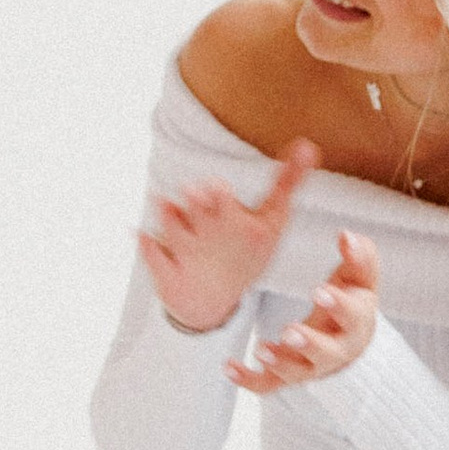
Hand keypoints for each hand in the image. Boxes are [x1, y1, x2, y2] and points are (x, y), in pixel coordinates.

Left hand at [137, 138, 320, 333]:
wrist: (216, 306)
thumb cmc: (246, 251)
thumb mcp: (273, 221)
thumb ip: (288, 181)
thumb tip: (308, 143)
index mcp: (247, 231)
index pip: (233, 208)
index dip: (219, 197)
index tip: (216, 187)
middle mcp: (219, 247)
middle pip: (200, 212)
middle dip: (194, 201)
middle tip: (192, 192)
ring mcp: (192, 264)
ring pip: (172, 226)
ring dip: (166, 211)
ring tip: (166, 207)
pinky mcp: (168, 279)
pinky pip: (149, 250)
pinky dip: (144, 240)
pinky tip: (140, 232)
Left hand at [228, 228, 379, 394]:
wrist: (349, 338)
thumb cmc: (352, 299)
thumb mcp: (360, 276)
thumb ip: (358, 255)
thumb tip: (347, 235)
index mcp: (356, 323)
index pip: (353, 317)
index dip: (339, 306)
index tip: (320, 292)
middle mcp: (335, 351)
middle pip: (326, 353)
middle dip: (309, 343)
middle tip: (291, 331)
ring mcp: (311, 366)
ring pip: (297, 372)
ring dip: (279, 363)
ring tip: (260, 349)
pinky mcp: (288, 376)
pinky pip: (269, 384)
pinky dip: (249, 379)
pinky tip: (229, 367)